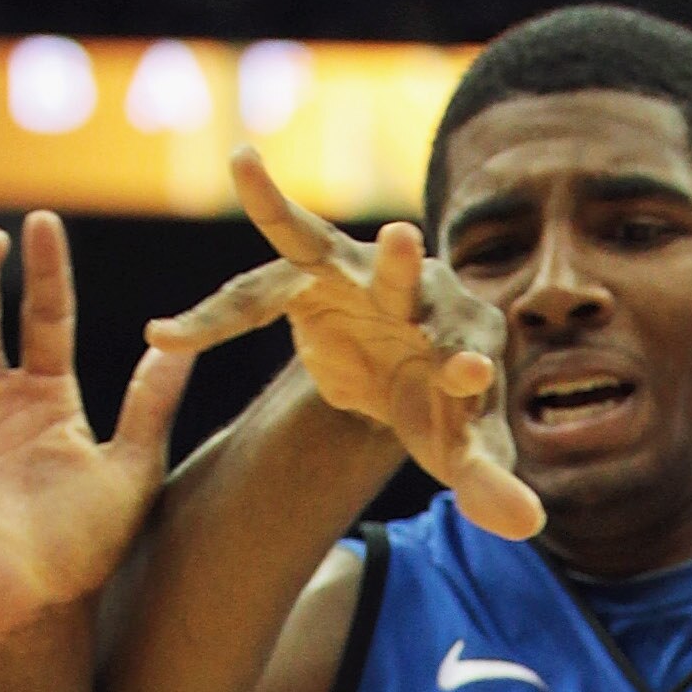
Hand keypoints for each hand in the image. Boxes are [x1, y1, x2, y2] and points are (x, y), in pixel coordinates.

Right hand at [148, 150, 543, 541]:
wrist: (405, 380)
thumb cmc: (443, 412)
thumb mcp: (463, 454)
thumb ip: (490, 483)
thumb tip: (528, 525)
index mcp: (467, 332)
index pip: (467, 348)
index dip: (464, 365)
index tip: (468, 373)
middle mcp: (416, 293)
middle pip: (405, 281)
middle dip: (399, 267)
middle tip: (400, 238)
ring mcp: (356, 278)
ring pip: (315, 245)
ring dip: (277, 214)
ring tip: (240, 167)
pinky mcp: (306, 280)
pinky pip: (254, 286)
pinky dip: (212, 315)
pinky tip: (163, 336)